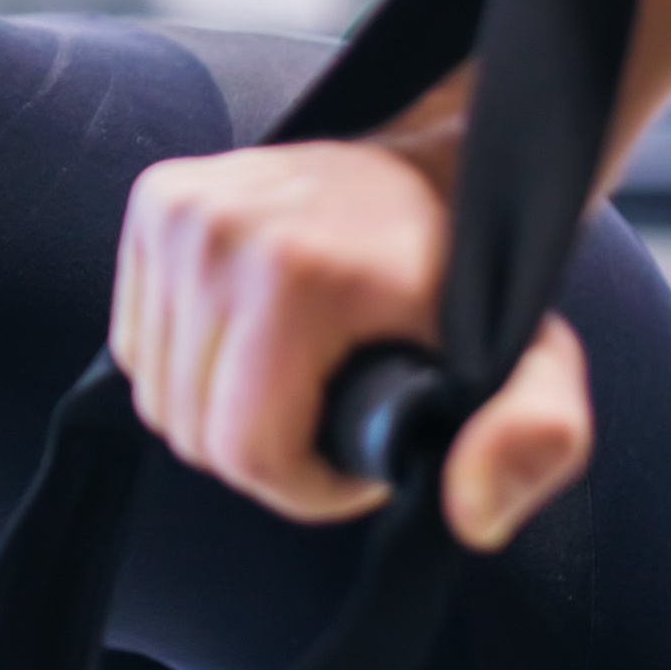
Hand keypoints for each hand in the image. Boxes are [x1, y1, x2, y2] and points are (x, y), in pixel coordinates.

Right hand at [113, 140, 594, 551]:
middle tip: (332, 422)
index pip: (243, 447)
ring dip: (222, 414)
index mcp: (294, 270)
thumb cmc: (471, 271)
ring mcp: (174, 210)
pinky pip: (136, 340)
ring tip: (297, 387)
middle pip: (190, 428)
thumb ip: (534, 436)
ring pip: (154, 391)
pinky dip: (187, 367)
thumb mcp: (531, 359)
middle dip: (264, 456)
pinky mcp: (154, 202)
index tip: (360, 463)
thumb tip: (470, 511)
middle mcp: (214, 231)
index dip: (306, 489)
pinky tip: (250, 347)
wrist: (431, 158)